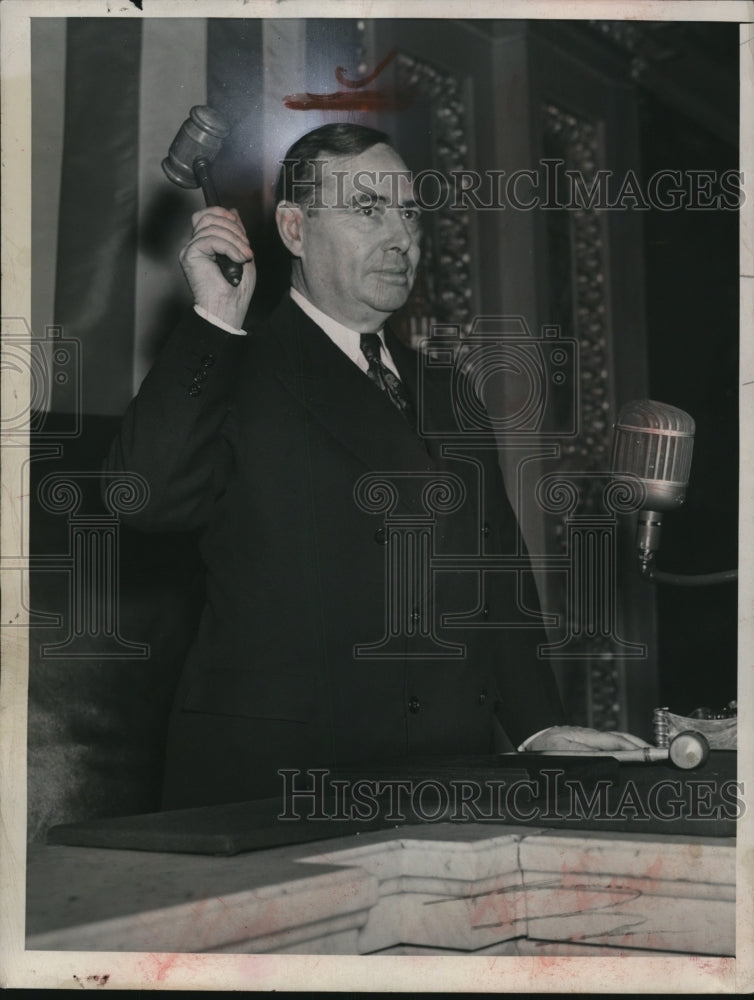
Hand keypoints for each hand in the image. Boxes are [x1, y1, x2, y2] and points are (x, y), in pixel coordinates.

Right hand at [179, 207, 255, 327]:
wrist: (228, 308)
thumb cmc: (236, 290)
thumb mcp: (242, 254)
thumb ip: (236, 233)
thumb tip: (233, 212)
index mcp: (206, 244)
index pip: (208, 215)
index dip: (226, 216)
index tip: (243, 234)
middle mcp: (195, 244)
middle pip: (208, 216)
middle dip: (233, 228)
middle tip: (246, 247)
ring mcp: (191, 249)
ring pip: (212, 227)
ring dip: (234, 240)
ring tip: (244, 256)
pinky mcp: (190, 255)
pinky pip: (210, 239)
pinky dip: (229, 247)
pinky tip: (238, 258)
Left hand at [524, 725, 651, 752]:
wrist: (533, 736)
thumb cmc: (545, 746)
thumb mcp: (561, 753)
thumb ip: (584, 756)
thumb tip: (605, 758)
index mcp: (587, 737)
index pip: (615, 741)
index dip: (633, 747)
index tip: (647, 754)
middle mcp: (592, 736)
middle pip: (621, 738)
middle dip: (639, 745)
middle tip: (656, 756)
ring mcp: (591, 738)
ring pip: (616, 740)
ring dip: (633, 746)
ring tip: (648, 756)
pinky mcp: (589, 742)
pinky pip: (610, 744)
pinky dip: (623, 748)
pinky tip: (629, 756)